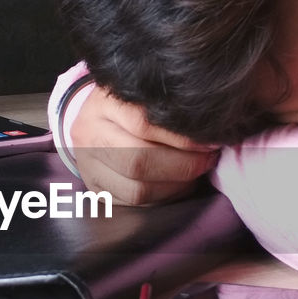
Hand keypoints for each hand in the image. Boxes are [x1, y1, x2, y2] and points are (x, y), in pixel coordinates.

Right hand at [70, 87, 218, 204]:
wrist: (95, 119)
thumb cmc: (130, 103)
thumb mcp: (144, 94)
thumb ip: (168, 108)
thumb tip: (210, 131)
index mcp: (102, 103)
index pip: (144, 123)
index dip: (182, 138)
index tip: (209, 141)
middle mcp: (88, 135)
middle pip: (139, 160)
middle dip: (183, 165)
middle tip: (207, 160)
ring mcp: (88, 166)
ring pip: (138, 189)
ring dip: (176, 186)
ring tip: (195, 173)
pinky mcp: (96, 190)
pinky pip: (135, 204)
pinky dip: (164, 198)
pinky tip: (178, 184)